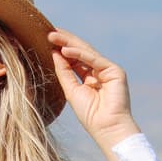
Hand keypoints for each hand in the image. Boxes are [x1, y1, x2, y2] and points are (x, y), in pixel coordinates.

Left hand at [48, 29, 140, 148]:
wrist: (106, 128)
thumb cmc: (90, 115)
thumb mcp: (71, 90)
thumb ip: (64, 71)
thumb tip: (54, 53)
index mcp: (90, 76)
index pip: (75, 58)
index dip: (61, 48)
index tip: (46, 40)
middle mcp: (100, 71)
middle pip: (80, 51)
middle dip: (64, 41)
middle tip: (48, 33)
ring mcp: (108, 70)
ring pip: (87, 52)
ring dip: (69, 43)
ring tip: (52, 36)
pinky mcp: (115, 71)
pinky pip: (95, 59)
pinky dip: (80, 54)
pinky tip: (65, 49)